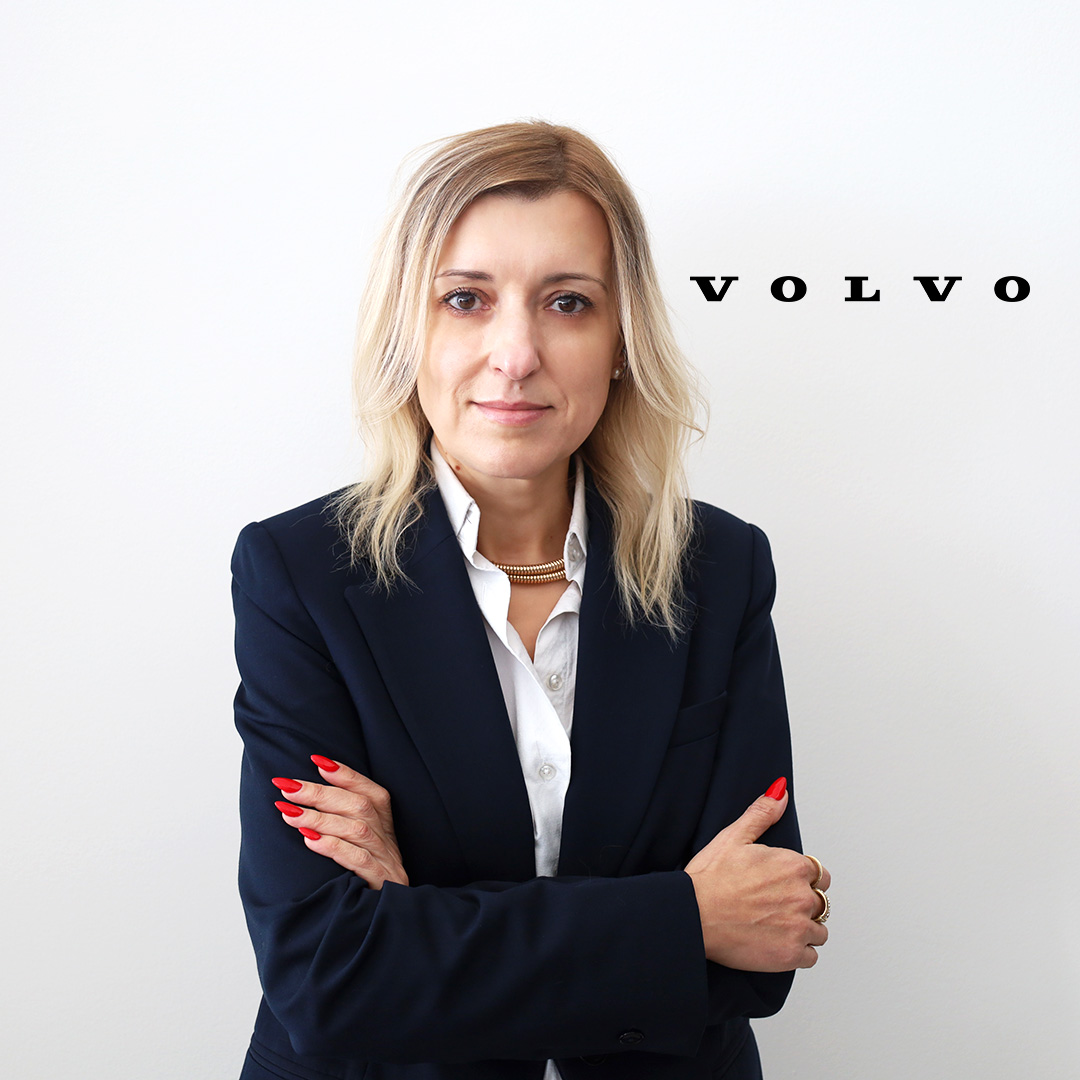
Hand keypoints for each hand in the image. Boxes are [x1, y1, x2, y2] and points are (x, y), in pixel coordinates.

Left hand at [271, 757, 408, 889]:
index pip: (369, 791)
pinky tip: (310, 841)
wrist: (382, 924)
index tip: (316, 760)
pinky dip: (334, 846)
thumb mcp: (355, 848)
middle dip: (320, 793)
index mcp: (385, 826)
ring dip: (319, 817)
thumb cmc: (361, 881)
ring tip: (289, 812)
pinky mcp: (380, 884)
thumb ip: (339, 823)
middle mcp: (388, 840)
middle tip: (287, 787)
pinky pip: (359, 860)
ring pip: (356, 829)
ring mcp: (387, 862)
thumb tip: (300, 798)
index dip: (345, 774)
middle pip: (359, 806)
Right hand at [684, 778, 829, 971]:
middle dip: (801, 903)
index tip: (780, 884)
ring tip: (773, 926)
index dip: (800, 878)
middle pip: (820, 902)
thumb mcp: (734, 836)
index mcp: (794, 866)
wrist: (693, 915)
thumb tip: (780, 793)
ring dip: (802, 929)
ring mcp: (799, 927)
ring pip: (818, 931)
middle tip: (772, 906)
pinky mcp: (792, 955)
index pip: (818, 874)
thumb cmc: (710, 878)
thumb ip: (762, 813)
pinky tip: (775, 943)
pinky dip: (797, 952)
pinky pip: (811, 956)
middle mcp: (803, 896)